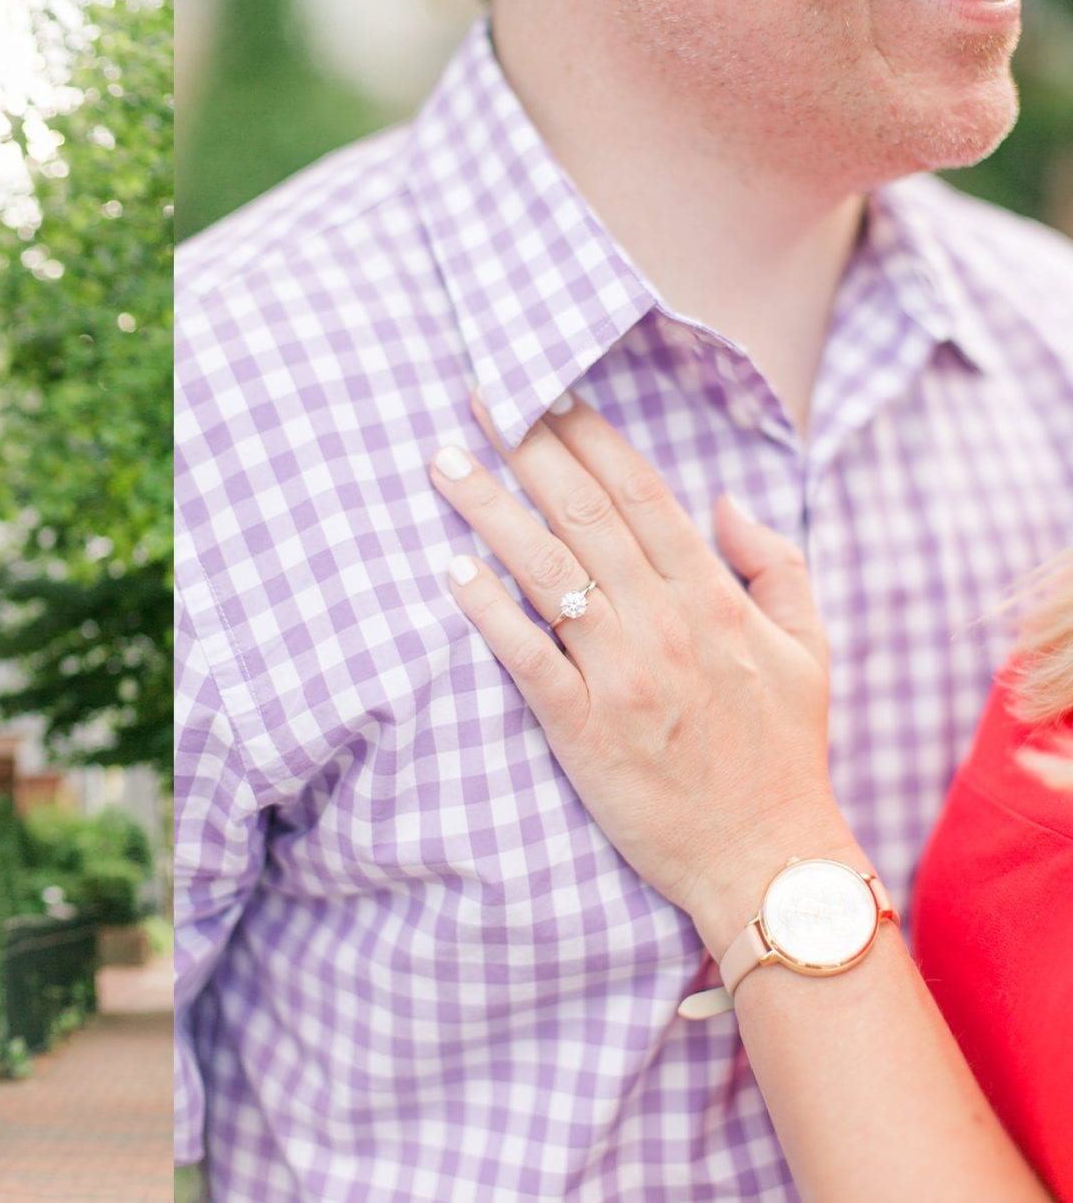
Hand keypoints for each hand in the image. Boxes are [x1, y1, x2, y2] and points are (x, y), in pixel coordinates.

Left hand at [429, 391, 858, 955]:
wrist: (769, 864)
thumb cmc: (782, 755)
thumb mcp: (808, 648)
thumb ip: (776, 563)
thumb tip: (724, 499)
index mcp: (714, 598)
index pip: (641, 494)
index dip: (590, 436)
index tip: (547, 390)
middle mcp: (666, 624)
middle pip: (584, 515)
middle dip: (529, 448)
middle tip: (480, 396)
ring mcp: (623, 675)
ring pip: (548, 572)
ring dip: (491, 510)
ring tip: (444, 462)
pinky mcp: (584, 730)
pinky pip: (526, 658)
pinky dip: (487, 611)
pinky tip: (449, 569)